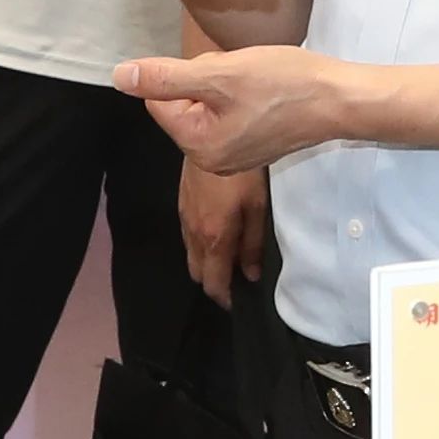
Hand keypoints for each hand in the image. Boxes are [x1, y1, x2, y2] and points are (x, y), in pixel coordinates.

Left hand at [120, 46, 359, 173]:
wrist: (341, 99)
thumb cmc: (284, 84)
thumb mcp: (219, 73)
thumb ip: (164, 77)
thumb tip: (119, 77)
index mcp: (199, 146)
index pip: (160, 100)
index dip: (185, 74)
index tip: (221, 73)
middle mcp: (213, 160)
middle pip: (184, 103)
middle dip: (207, 80)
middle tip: (243, 76)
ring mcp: (236, 155)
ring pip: (208, 104)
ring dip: (226, 84)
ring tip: (258, 82)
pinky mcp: (255, 145)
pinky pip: (231, 112)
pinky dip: (243, 95)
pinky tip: (267, 92)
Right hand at [179, 153, 273, 303]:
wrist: (212, 137)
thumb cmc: (242, 174)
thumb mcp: (257, 208)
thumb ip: (252, 245)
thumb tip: (250, 275)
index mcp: (213, 239)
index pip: (212, 282)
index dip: (224, 297)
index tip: (237, 301)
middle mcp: (193, 233)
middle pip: (197, 272)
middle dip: (213, 281)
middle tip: (234, 279)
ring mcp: (184, 218)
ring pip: (191, 254)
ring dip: (206, 263)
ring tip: (227, 258)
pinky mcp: (181, 204)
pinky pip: (188, 237)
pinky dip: (201, 245)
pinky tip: (217, 234)